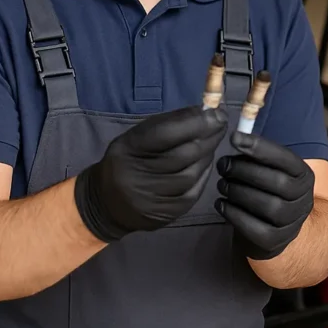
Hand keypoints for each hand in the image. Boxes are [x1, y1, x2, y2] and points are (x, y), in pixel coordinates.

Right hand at [74, 105, 227, 242]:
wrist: (107, 202)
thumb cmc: (129, 160)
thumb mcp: (138, 136)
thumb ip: (169, 124)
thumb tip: (206, 111)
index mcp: (127, 149)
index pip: (166, 133)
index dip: (195, 122)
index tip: (216, 112)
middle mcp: (136, 176)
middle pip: (183, 154)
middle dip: (208, 136)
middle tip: (221, 124)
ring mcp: (150, 199)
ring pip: (191, 174)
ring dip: (207, 155)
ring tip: (211, 142)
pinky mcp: (164, 215)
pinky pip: (193, 192)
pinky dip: (203, 174)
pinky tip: (204, 164)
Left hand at [214, 131, 314, 259]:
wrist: (279, 228)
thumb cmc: (269, 190)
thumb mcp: (271, 170)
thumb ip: (258, 156)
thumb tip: (236, 138)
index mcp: (304, 175)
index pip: (285, 158)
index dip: (260, 147)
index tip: (234, 138)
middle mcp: (304, 199)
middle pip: (276, 182)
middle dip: (244, 171)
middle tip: (222, 165)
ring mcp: (292, 222)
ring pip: (267, 205)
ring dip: (238, 191)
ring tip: (221, 184)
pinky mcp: (276, 242)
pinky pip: (255, 229)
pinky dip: (234, 215)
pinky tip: (221, 204)